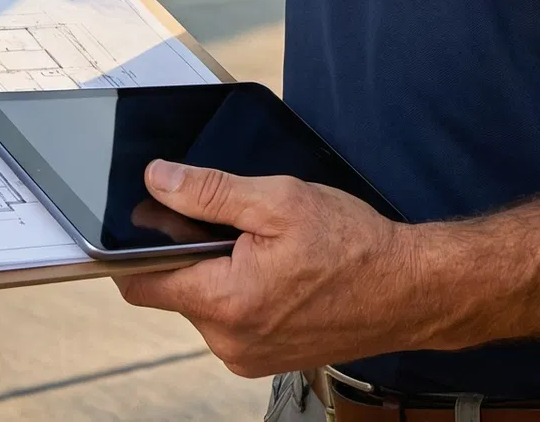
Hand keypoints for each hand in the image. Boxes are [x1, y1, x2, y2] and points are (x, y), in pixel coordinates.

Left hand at [115, 162, 412, 376]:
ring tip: (262, 245)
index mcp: (227, 302)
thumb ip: (210, 190)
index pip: (141, 282)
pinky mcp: (264, 358)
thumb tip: (158, 179)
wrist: (406, 290)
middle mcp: (230, 341)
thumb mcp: (278, 199)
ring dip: (216, 269)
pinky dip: (238, 289)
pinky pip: (229, 317)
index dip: (133, 246)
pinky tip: (274, 269)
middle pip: (172, 288)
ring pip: (201, 302)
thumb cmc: (352, 246)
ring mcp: (247, 356)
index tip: (144, 216)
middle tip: (231, 221)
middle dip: (188, 251)